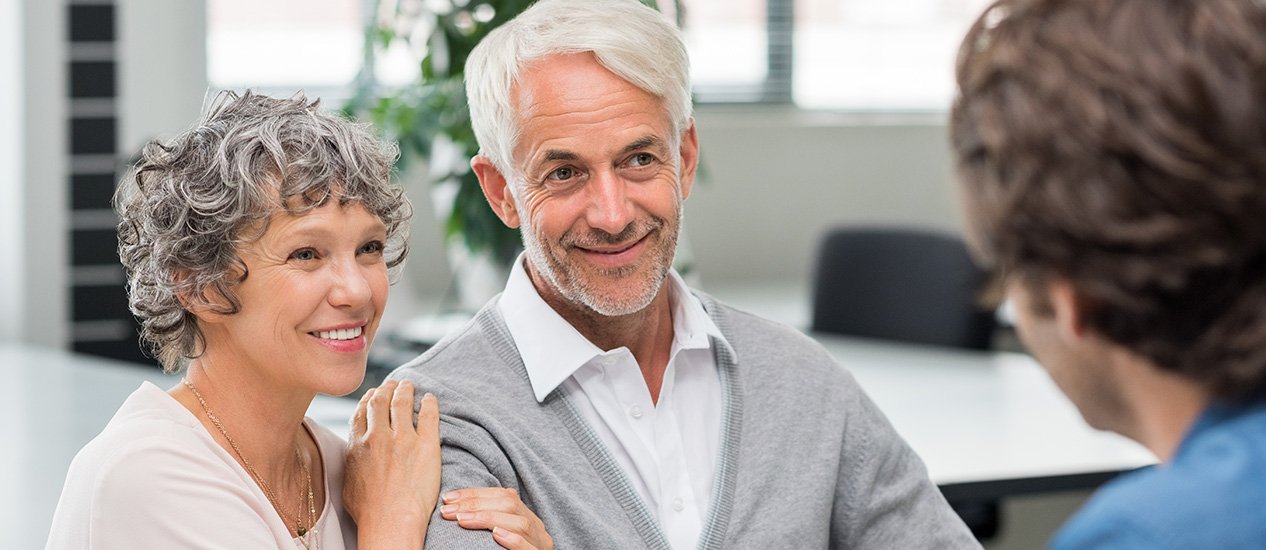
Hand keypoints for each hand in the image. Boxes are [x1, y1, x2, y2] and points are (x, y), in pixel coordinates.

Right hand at [344, 380, 440, 548]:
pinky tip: (430, 399)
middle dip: (387, 389)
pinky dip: (429, 404)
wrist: (390, 521)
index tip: (374, 393)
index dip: (369, 399)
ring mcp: (402, 439)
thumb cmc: (369, 512)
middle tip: (394, 383)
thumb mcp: (348, 483)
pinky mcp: (426, 445)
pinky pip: (429, 415)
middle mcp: (378, 437)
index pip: (362, 412)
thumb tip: (355, 455)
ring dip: (406, 390)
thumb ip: (352, 462)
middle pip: (381, 402)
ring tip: (410, 385)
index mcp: (358, 445)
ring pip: (403, 403)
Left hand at [440, 487, 553, 549]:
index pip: (504, 496)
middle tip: (447, 510)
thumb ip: (489, 524)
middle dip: (475, 504)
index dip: (475, 494)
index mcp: (527, 521)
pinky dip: (512, 540)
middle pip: (511, 506)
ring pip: (521, 524)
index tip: (448, 498)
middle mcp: (537, 531)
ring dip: (487, 518)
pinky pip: (528, 548)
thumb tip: (455, 509)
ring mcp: (540, 546)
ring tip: (461, 520)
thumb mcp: (498, 537)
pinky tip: (496, 534)